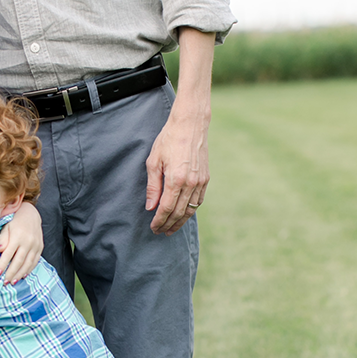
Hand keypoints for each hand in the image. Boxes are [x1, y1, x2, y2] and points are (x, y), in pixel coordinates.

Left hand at [0, 202, 42, 282]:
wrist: (30, 214)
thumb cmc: (14, 221)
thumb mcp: (5, 226)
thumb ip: (3, 238)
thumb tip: (0, 250)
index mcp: (17, 236)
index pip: (8, 254)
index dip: (3, 264)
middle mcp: (28, 242)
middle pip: (19, 261)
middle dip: (11, 273)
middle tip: (4, 282)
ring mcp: (36, 245)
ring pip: (28, 263)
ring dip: (20, 274)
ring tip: (13, 282)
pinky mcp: (40, 247)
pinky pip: (35, 261)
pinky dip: (29, 269)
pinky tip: (23, 275)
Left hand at [144, 114, 208, 233]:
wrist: (190, 125)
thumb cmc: (168, 140)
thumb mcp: (154, 161)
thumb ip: (153, 186)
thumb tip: (150, 207)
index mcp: (176, 180)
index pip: (166, 208)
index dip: (159, 220)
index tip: (153, 228)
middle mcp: (190, 183)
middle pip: (179, 213)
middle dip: (168, 225)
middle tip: (160, 232)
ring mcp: (200, 182)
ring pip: (190, 209)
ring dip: (180, 221)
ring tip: (171, 229)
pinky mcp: (205, 178)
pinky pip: (198, 201)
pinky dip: (191, 210)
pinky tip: (184, 214)